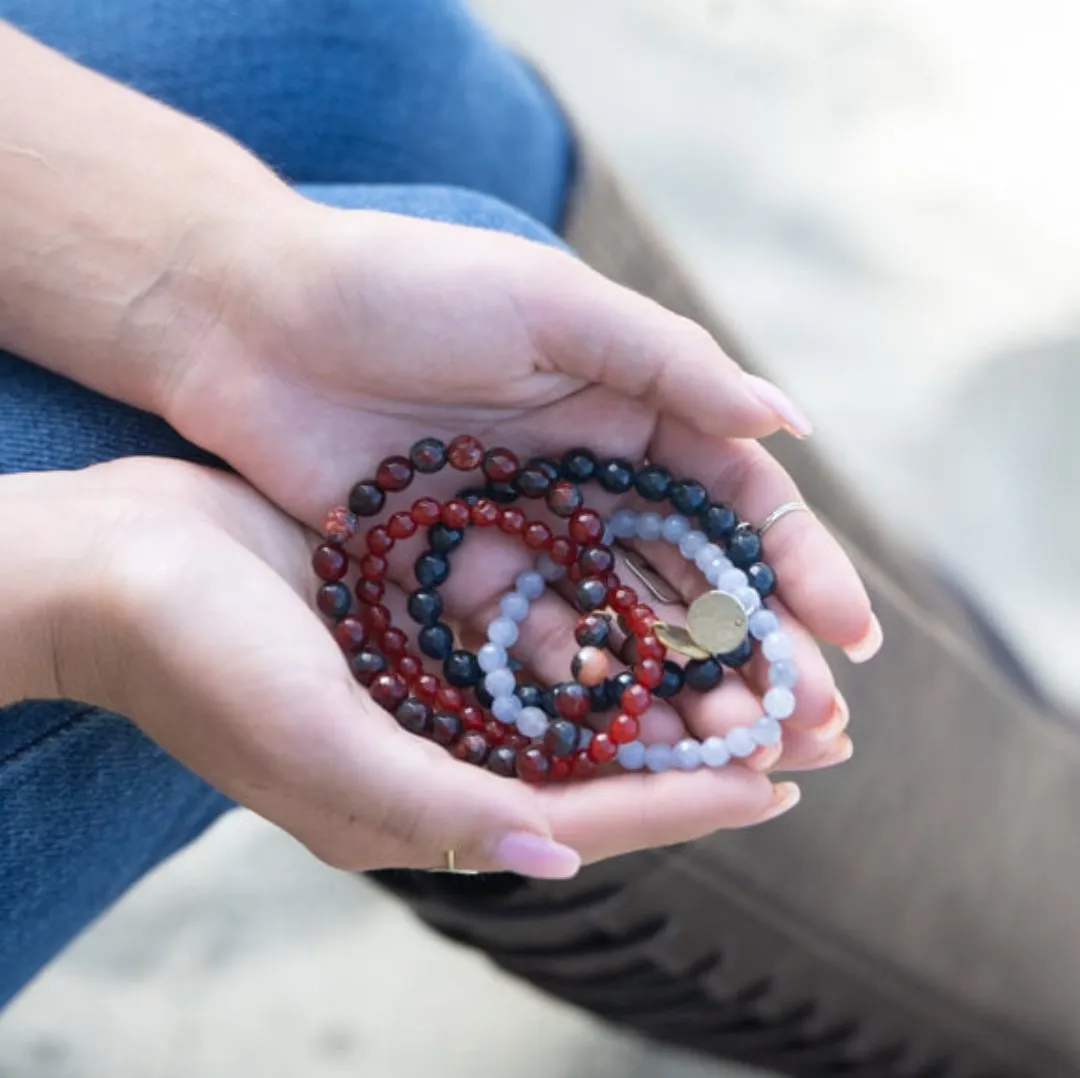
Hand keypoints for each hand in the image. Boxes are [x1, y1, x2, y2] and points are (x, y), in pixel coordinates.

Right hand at [4, 458, 815, 876]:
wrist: (115, 565)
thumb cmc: (198, 659)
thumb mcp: (311, 743)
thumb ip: (429, 808)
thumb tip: (553, 856)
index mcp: (417, 801)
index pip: (583, 814)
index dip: (683, 800)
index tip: (781, 780)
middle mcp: (438, 745)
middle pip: (600, 757)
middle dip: (701, 740)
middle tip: (807, 721)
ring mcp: (431, 677)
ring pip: (580, 686)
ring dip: (667, 673)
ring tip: (755, 653)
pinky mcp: (420, 610)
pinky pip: (532, 621)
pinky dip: (600, 613)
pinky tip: (656, 587)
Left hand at [160, 201, 872, 770]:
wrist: (253, 321)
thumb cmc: (408, 288)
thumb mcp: (552, 306)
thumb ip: (668, 364)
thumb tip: (787, 423)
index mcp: (626, 407)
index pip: (736, 500)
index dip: (799, 566)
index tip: (850, 635)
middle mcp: (587, 480)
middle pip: (693, 578)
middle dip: (760, 647)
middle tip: (819, 723)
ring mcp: (526, 537)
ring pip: (624, 626)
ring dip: (688, 686)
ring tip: (748, 748)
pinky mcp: (456, 580)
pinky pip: (535, 644)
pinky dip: (586, 690)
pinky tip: (639, 741)